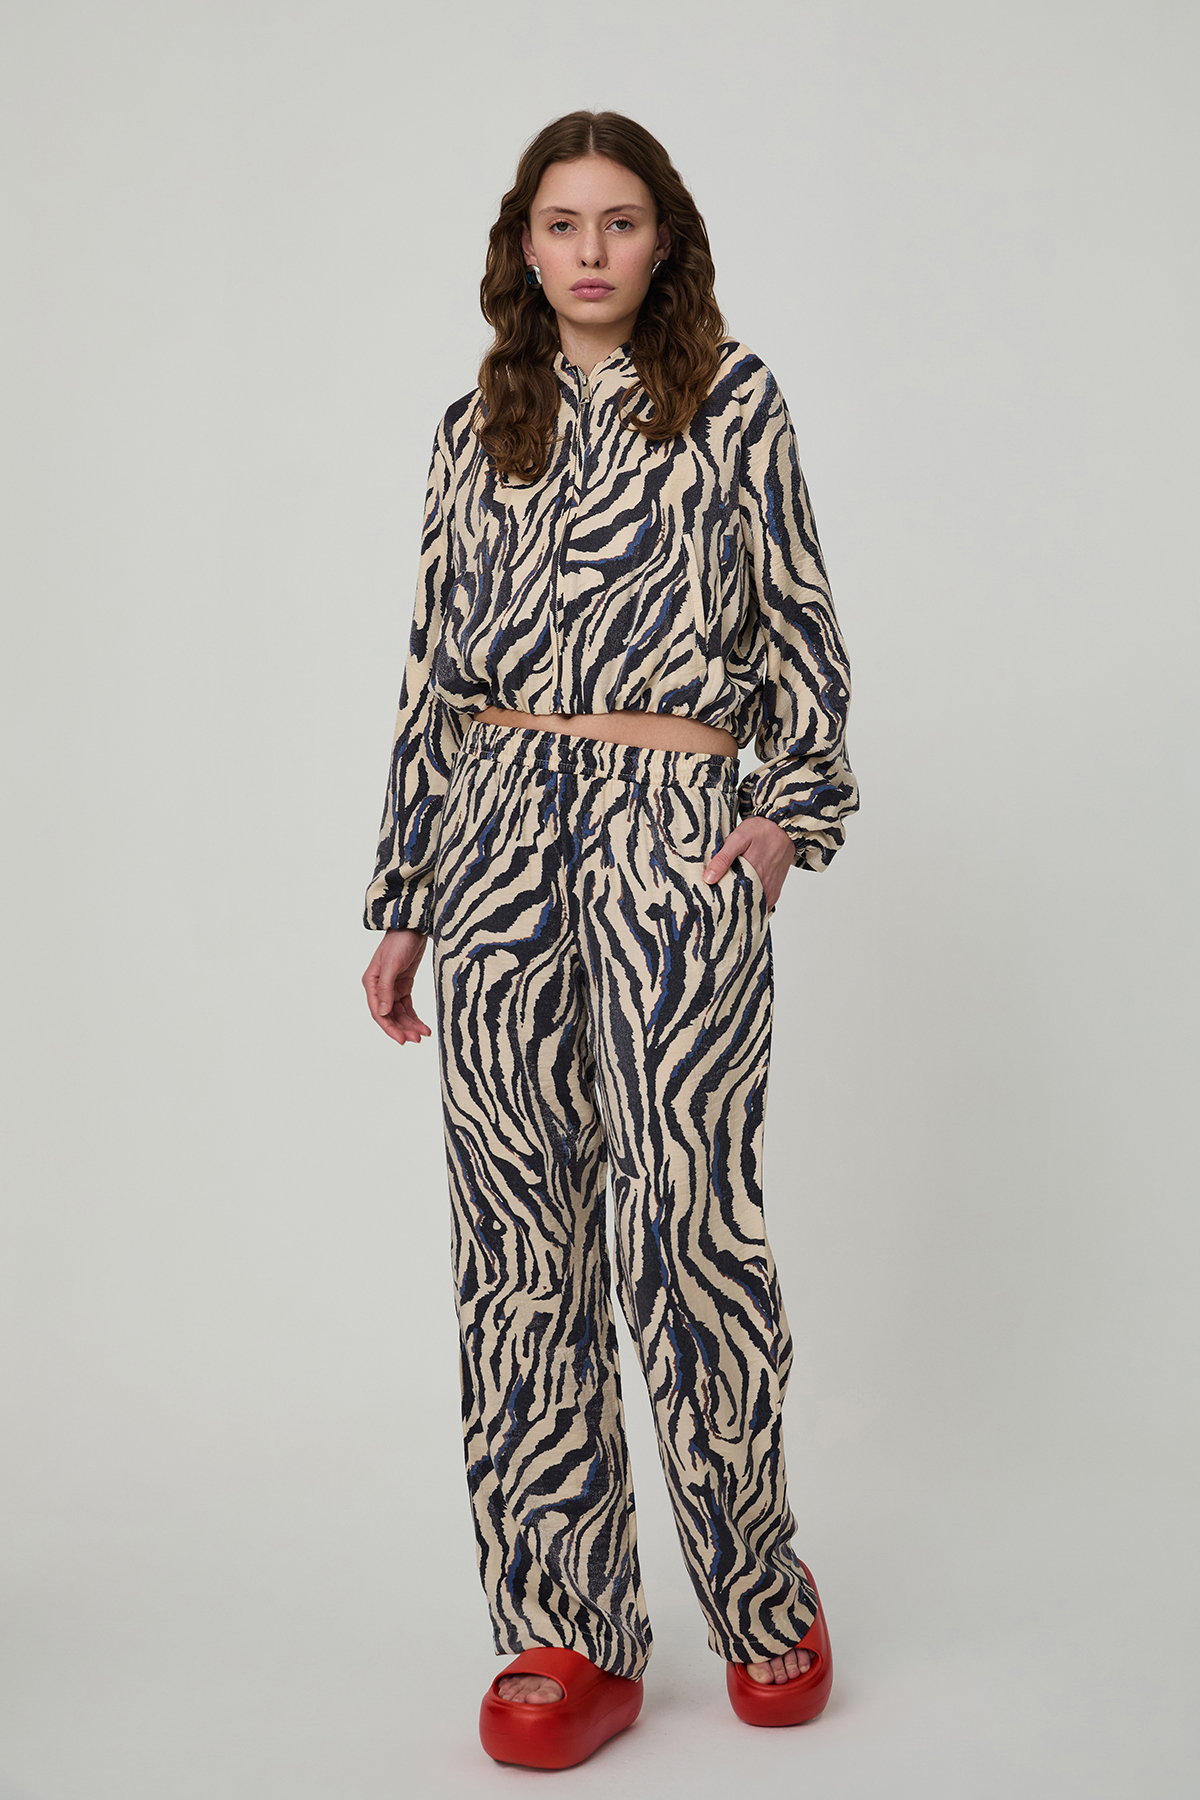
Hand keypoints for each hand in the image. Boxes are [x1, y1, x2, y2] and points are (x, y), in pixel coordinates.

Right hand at [362, 928, 431, 1043]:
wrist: (413, 926)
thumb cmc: (399, 941)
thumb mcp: (391, 965)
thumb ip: (385, 989)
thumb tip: (382, 1013)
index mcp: (371, 983)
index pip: (378, 1012)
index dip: (389, 1028)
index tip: (402, 1040)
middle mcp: (379, 988)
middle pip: (390, 1016)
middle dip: (403, 1028)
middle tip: (417, 1039)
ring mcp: (392, 987)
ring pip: (400, 1014)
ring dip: (410, 1025)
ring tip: (423, 1034)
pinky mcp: (403, 985)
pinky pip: (408, 1007)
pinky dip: (415, 1017)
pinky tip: (423, 1026)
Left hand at [702, 815, 793, 909]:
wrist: (784, 829)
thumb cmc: (762, 831)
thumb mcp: (738, 838)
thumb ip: (723, 859)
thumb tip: (708, 879)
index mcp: (750, 875)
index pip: (729, 899)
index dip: (717, 899)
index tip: (709, 894)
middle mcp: (762, 887)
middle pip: (739, 905)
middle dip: (727, 902)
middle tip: (717, 893)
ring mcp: (770, 892)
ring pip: (750, 906)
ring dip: (739, 902)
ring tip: (729, 891)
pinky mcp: (774, 893)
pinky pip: (760, 905)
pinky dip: (750, 901)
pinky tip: (742, 892)